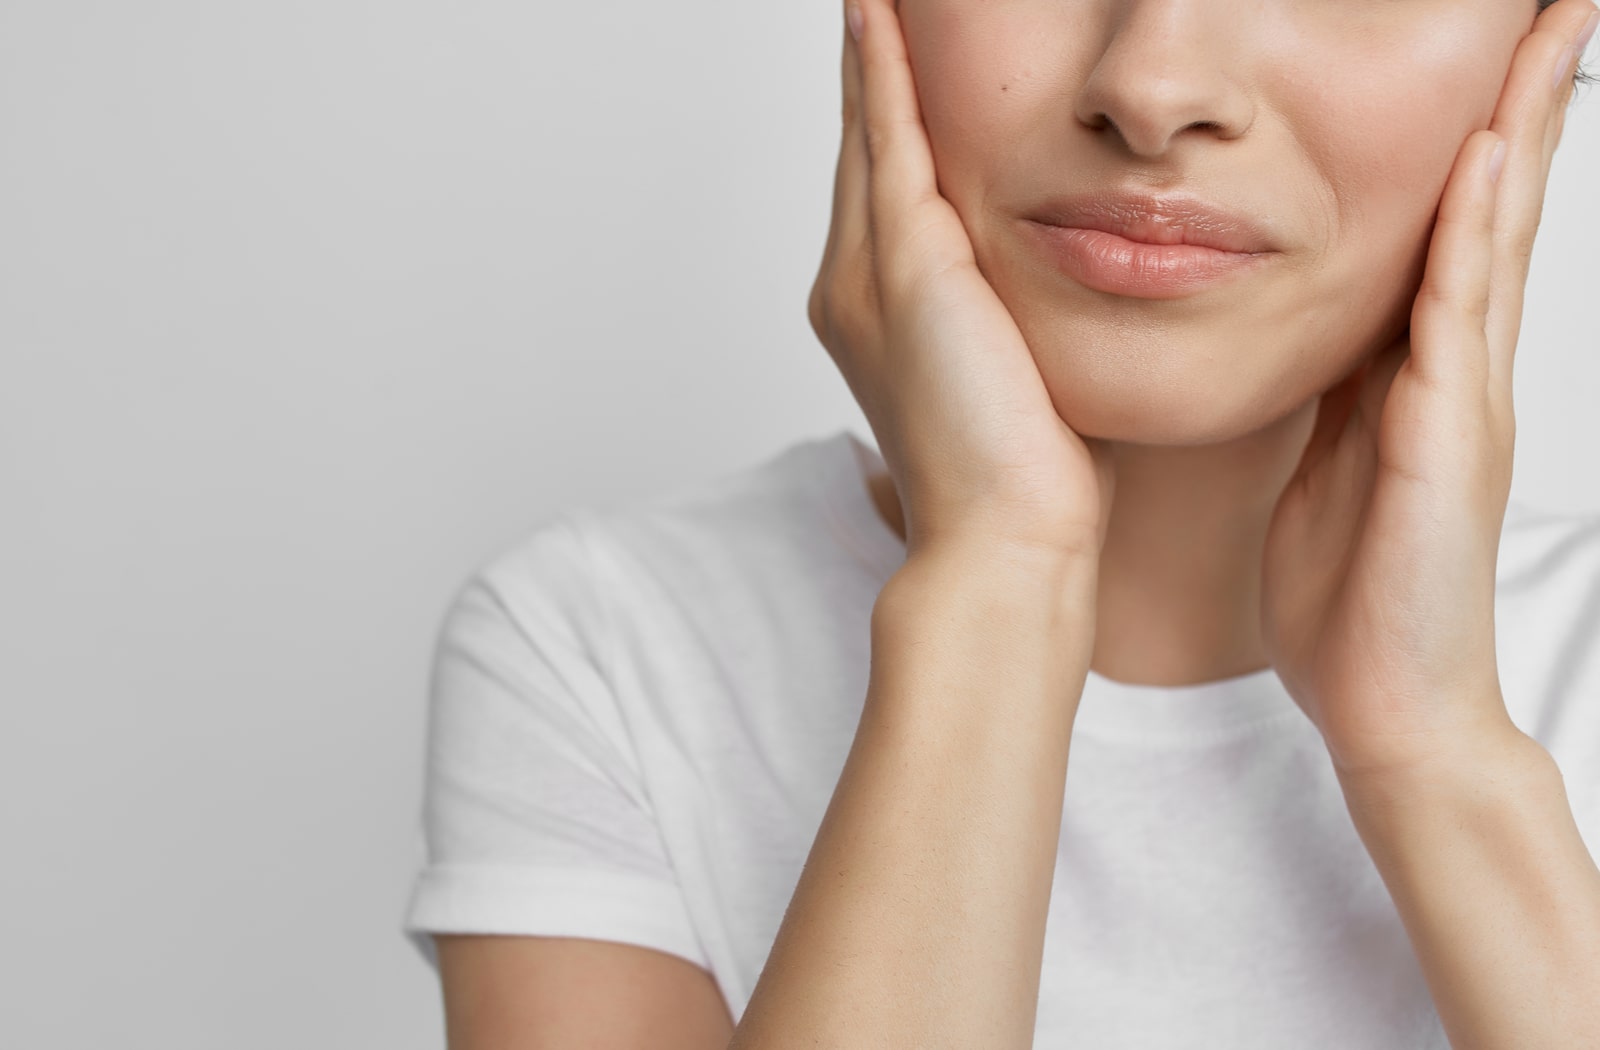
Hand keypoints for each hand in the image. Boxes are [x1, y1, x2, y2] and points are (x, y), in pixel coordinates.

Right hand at [808, 0, 1115, 562]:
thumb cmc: (1026, 479)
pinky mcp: (903, 266)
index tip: (902, 46)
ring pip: (866, 131)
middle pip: (861, 145)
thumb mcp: (1020, 375)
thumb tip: (1050, 294)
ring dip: (871, 51)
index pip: (885, 185)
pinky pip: (887, 137)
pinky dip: (882, 68)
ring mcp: (866, 274)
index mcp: (879, 311)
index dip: (889, 112)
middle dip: (871, 66)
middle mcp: (852, 284)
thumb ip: (1011, 317)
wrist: (1003, 542)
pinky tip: (882, 9)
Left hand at [1260, 0, 1598, 781]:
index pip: (1452, 232)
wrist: (1385, 697)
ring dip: (1518, 134)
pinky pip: (1457, 316)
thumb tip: (1320, 338)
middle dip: (1520, 105)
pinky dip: (1472, 235)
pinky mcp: (1446, 437)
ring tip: (1544, 37)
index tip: (1479, 53)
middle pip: (1497, 211)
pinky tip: (1481, 162)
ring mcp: (1465, 399)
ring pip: (1498, 239)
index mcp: (1418, 373)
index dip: (1470, 141)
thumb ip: (1337, 395)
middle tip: (1550, 9)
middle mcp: (1457, 370)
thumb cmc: (1352, 591)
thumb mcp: (1328, 464)